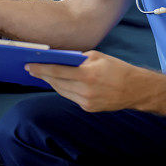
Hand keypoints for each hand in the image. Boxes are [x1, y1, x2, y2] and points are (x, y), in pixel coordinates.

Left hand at [25, 51, 148, 111]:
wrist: (136, 89)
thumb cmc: (117, 68)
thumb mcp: (97, 56)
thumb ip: (77, 58)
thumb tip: (57, 58)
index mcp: (88, 74)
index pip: (57, 71)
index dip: (41, 68)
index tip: (28, 65)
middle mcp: (86, 90)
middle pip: (56, 82)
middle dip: (43, 75)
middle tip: (31, 68)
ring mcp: (86, 102)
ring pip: (61, 91)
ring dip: (51, 82)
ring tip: (42, 74)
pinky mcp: (88, 108)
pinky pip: (70, 96)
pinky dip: (63, 88)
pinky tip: (57, 82)